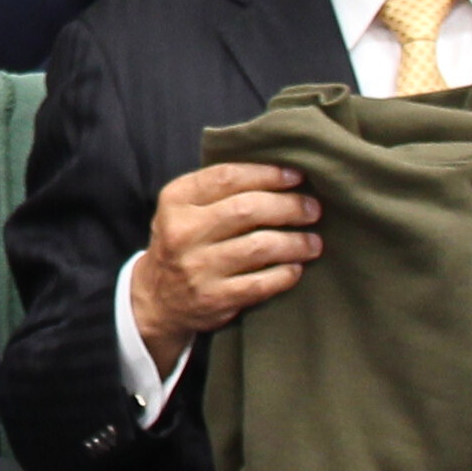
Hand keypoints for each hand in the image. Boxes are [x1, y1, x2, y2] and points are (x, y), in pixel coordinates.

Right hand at [130, 160, 318, 366]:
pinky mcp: (213, 298)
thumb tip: (281, 172)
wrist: (158, 298)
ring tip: (314, 242)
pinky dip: (285, 274)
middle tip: (312, 209)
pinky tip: (296, 268)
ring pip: (259, 247)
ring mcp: (197, 267)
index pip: (227, 176)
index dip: (268, 174)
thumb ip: (219, 188)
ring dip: (295, 242)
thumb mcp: (185, 207)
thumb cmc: (184, 242)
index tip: (296, 176)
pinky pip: (261, 283)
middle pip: (248, 209)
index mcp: (176, 200)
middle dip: (289, 207)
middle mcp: (183, 232)